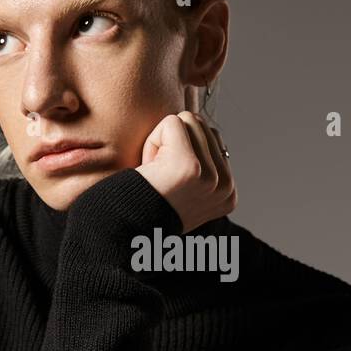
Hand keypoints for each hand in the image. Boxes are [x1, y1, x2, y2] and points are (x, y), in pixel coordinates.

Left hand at [135, 111, 236, 232]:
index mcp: (229, 193)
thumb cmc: (143, 203)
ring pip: (190, 121)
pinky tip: (150, 169)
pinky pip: (173, 122)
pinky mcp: (191, 166)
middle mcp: (225, 188)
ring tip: (155, 173)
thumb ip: (202, 161)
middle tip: (159, 176)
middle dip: (174, 143)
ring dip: (163, 142)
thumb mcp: (185, 186)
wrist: (121, 229)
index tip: (170, 183)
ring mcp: (211, 178)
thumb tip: (202, 125)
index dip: (183, 150)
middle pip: (203, 126)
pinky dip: (153, 141)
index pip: (213, 139)